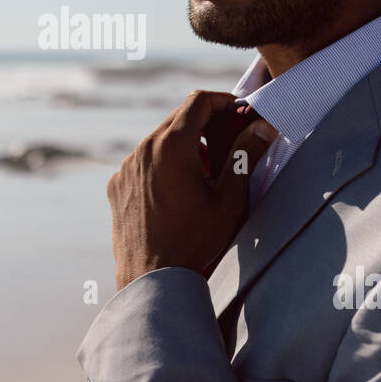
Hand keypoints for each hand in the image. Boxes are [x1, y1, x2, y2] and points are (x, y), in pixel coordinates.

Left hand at [107, 90, 277, 290]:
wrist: (153, 280)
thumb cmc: (195, 241)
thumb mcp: (229, 199)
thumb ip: (246, 155)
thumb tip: (263, 126)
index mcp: (172, 146)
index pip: (199, 101)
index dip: (223, 101)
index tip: (240, 112)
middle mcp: (143, 150)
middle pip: (178, 118)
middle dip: (206, 124)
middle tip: (229, 142)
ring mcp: (126, 168)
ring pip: (159, 140)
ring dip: (184, 146)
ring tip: (205, 174)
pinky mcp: (117, 185)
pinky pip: (143, 162)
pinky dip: (163, 165)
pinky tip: (178, 192)